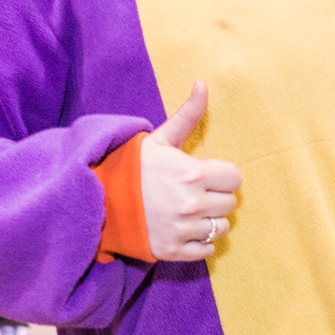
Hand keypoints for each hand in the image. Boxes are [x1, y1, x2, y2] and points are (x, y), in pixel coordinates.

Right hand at [139, 81, 241, 260]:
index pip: (235, 179)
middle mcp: (192, 204)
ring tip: (191, 210)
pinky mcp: (174, 251)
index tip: (207, 175)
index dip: (223, 175)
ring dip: (211, 220)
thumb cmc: (133, 167)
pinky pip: (207, 250)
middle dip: (217, 196)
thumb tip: (203, 83)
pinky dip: (200, 242)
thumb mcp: (160, 138)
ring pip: (221, 228)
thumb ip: (187, 114)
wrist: (100, 200)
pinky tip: (185, 228)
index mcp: (193, 174)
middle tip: (197, 192)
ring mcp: (183, 229)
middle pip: (230, 204)